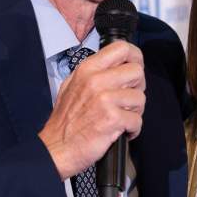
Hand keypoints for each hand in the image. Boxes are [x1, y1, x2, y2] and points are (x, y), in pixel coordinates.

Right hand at [39, 41, 145, 178]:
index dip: (135, 57)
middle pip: (137, 71)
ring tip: (122, 117)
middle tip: (128, 99)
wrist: (57, 148)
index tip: (135, 67)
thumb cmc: (64, 121)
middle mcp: (96, 81)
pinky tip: (122, 131)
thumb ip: (93, 73)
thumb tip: (115, 65)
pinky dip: (133, 129)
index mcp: (87, 70)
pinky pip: (137, 120)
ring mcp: (104, 99)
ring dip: (135, 111)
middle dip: (137, 87)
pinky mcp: (112, 119)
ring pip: (140, 97)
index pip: (121, 48)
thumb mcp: (71, 86)